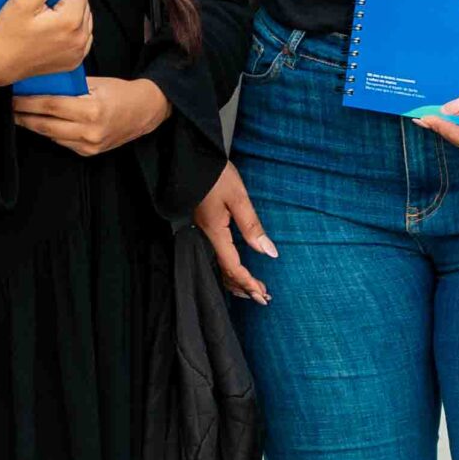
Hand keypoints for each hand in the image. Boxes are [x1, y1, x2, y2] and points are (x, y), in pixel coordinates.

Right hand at [0, 0, 92, 85]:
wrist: (0, 63)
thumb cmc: (9, 34)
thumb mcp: (23, 1)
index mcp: (70, 20)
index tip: (44, 0)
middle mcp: (80, 37)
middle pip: (83, 3)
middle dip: (66, 3)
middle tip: (43, 12)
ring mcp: (79, 51)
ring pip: (84, 19)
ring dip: (70, 17)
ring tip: (46, 24)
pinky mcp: (75, 60)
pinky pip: (82, 36)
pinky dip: (71, 32)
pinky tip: (53, 35)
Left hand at [12, 75, 170, 156]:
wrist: (144, 112)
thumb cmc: (120, 92)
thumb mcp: (96, 83)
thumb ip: (70, 87)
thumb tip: (41, 84)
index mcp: (92, 110)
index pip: (51, 106)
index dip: (28, 103)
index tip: (13, 97)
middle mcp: (90, 131)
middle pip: (46, 125)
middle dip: (24, 116)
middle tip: (9, 108)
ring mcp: (89, 145)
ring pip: (51, 135)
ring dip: (34, 125)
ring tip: (20, 115)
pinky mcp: (89, 153)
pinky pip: (62, 142)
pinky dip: (50, 132)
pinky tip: (40, 124)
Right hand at [193, 163, 276, 304]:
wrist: (190, 160)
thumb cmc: (215, 175)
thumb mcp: (238, 198)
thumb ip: (252, 227)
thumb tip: (269, 252)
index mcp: (215, 233)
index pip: (233, 267)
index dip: (249, 283)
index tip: (264, 295)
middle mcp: (206, 236)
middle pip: (224, 272)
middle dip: (243, 287)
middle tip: (263, 298)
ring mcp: (202, 232)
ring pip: (218, 266)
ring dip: (235, 280)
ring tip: (252, 290)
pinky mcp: (203, 226)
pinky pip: (214, 256)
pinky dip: (227, 268)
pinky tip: (234, 270)